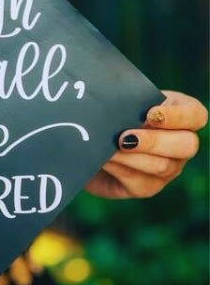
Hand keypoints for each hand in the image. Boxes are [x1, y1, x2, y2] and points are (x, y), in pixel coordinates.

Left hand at [86, 90, 207, 198]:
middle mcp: (180, 143)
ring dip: (132, 157)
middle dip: (154, 141)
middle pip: (186, 145)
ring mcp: (168, 168)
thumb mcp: (120, 99)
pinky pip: (139, 181)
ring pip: (162, 166)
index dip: (178, 116)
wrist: (88, 140)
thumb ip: (127, 98)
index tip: (151, 114)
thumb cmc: (108, 111)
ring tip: (109, 148)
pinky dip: (119, 168)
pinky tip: (104, 159)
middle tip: (124, 136)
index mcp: (179, 113)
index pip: (195, 115)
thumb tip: (121, 103)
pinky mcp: (147, 187)